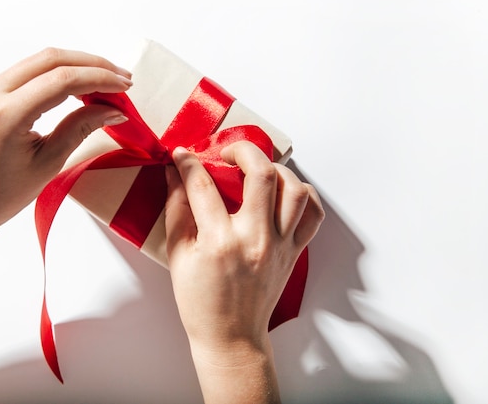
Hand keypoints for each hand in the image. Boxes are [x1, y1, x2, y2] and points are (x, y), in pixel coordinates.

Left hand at [0, 48, 131, 244]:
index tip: (124, 88)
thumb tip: (113, 109)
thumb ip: (81, 128)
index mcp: (6, 115)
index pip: (61, 80)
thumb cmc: (1, 194)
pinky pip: (30, 72)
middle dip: (92, 64)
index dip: (98, 79)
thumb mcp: (49, 163)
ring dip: (77, 66)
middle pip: (51, 60)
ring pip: (41, 61)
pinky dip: (59, 73)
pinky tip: (81, 86)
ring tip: (107, 82)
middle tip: (122, 79)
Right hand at [164, 142, 323, 402]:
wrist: (231, 336)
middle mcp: (254, 239)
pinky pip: (313, 214)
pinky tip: (285, 190)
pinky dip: (303, 194)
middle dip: (241, 150)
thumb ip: (177, 210)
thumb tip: (174, 174)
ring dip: (274, 170)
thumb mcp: (178, 256)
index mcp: (219, 242)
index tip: (182, 155)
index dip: (188, 163)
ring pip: (293, 189)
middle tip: (226, 153)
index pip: (203, 186)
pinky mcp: (294, 252)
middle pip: (260, 174)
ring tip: (256, 171)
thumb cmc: (200, 302)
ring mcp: (280, 245)